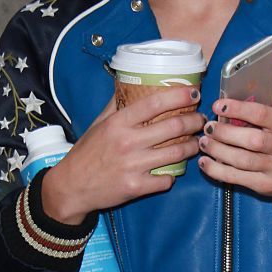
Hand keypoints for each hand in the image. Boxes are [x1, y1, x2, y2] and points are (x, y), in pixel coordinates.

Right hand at [42, 86, 205, 223]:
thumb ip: (115, 105)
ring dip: (192, 146)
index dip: (179, 96)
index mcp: (118, 123)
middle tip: (200, 119)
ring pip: (177, 153)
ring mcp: (133, 166)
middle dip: (194, 121)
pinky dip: (173, 175)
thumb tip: (131, 84)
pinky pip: (166, 179)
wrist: (71, 187)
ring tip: (196, 142)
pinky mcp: (136, 187)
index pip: (155, 103)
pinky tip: (173, 170)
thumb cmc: (87, 152)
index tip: (194, 92)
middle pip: (173, 127)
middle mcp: (128, 142)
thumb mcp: (98, 124)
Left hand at [198, 58, 271, 209]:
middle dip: (225, 133)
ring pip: (242, 161)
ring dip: (218, 151)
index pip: (261, 114)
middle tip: (208, 125)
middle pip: (251, 140)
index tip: (219, 104)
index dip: (238, 108)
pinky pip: (238, 179)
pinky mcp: (265, 185)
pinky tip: (205, 162)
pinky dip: (218, 171)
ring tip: (204, 142)